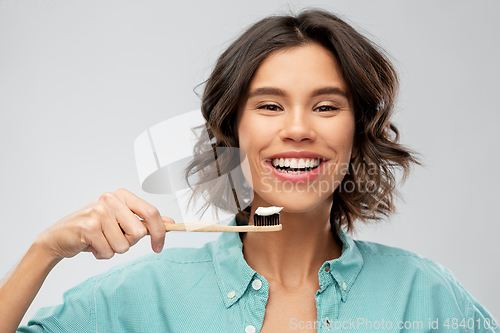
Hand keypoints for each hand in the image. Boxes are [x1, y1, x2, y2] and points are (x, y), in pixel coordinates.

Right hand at [34, 188, 171, 260]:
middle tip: (113, 238)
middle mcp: (111, 199)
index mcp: (122, 195)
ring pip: (124, 245)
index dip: (160, 232)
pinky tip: (91, 246)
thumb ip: (145, 220)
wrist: (60, 236)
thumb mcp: (121, 221)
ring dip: (113, 250)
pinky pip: (108, 252)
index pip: (152, 213)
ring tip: (100, 241)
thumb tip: (170, 222)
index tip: (159, 247)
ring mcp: (99, 211)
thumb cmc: (95, 229)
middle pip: (139, 232)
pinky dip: (101, 255)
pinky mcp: (88, 226)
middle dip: (128, 242)